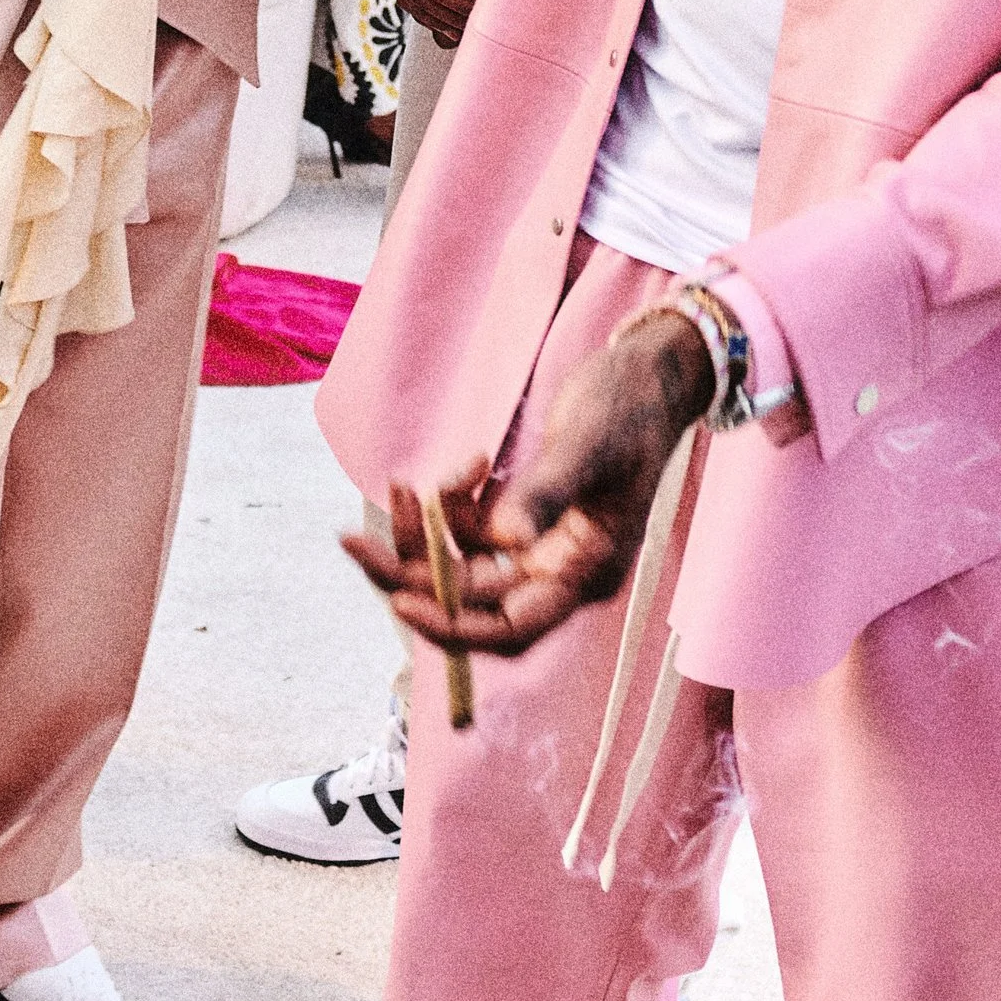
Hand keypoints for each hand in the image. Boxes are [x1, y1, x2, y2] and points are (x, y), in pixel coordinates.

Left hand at [344, 307, 712, 661]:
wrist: (647, 374)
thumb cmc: (629, 406)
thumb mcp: (589, 444)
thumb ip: (547, 492)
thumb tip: (505, 537)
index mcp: (586, 573)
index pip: (511, 627)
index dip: (455, 624)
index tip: (401, 600)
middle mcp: (559, 573)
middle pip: (470, 601)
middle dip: (411, 573)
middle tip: (353, 541)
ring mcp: (538, 549)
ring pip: (460, 568)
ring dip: (423, 533)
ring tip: (402, 485)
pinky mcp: (520, 521)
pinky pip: (466, 531)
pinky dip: (448, 504)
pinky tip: (462, 464)